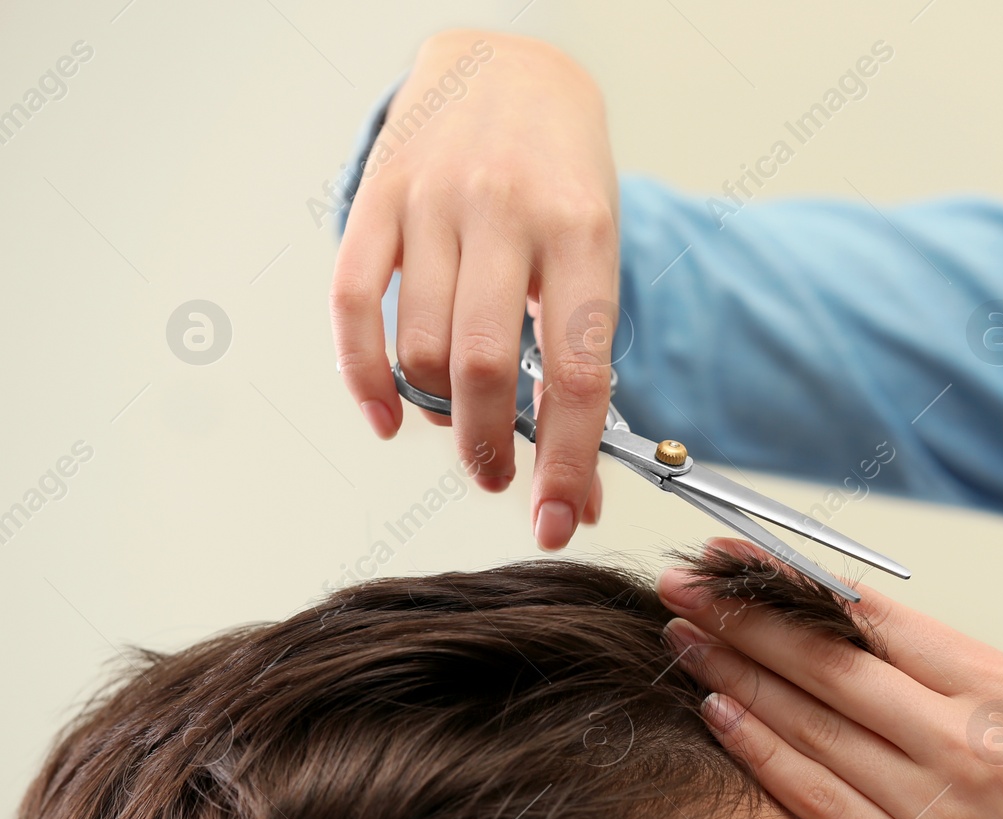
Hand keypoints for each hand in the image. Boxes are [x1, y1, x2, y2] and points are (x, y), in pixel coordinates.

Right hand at [331, 30, 616, 547]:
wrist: (509, 61)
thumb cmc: (561, 167)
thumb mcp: (597, 245)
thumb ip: (579, 346)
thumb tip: (578, 471)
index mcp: (581, 231)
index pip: (574, 371)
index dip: (570, 463)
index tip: (561, 520)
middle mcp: (505, 212)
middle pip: (483, 367)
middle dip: (491, 448)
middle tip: (499, 477)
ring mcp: (434, 202)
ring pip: (418, 346)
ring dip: (438, 413)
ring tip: (460, 423)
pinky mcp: (377, 197)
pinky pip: (352, 304)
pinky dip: (363, 376)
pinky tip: (386, 415)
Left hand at [656, 540, 1002, 818]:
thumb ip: (939, 675)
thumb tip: (843, 629)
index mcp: (995, 682)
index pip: (867, 613)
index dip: (786, 580)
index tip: (732, 554)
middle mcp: (962, 732)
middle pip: (824, 658)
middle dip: (740, 616)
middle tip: (681, 583)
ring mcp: (934, 801)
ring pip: (809, 719)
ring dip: (734, 673)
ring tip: (683, 637)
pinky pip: (815, 793)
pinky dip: (759, 749)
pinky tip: (718, 714)